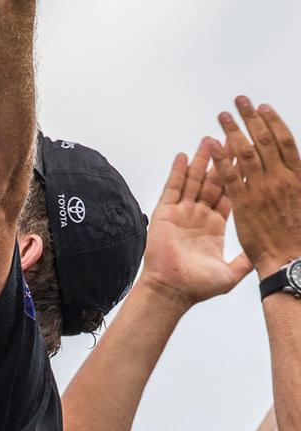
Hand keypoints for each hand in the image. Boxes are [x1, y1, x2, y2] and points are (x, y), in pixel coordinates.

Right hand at [140, 141, 251, 310]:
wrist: (173, 291)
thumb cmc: (198, 286)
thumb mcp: (231, 272)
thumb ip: (246, 259)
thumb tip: (266, 252)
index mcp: (215, 227)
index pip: (230, 194)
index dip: (238, 176)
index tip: (247, 158)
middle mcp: (198, 216)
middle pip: (213, 181)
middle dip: (222, 161)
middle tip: (231, 139)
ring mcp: (181, 213)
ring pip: (193, 180)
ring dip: (201, 160)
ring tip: (209, 139)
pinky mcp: (165, 213)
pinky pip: (172, 188)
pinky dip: (177, 171)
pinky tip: (182, 155)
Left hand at [209, 97, 300, 277]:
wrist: (293, 263)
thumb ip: (298, 184)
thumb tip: (293, 171)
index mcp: (298, 178)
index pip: (284, 143)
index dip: (273, 123)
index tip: (265, 108)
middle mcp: (281, 180)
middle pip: (263, 142)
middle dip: (252, 119)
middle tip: (242, 101)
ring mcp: (262, 190)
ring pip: (246, 154)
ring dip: (234, 132)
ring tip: (224, 115)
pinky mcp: (244, 204)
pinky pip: (230, 176)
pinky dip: (221, 159)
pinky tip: (213, 144)